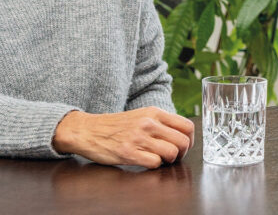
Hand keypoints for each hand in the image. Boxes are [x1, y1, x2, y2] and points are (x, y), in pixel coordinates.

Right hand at [52, 107, 195, 168]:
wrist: (88, 130)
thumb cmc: (116, 126)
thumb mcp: (141, 115)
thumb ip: (161, 122)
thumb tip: (182, 135)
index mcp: (154, 112)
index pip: (187, 126)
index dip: (190, 141)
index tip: (183, 147)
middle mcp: (149, 123)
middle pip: (183, 142)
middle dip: (182, 153)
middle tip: (172, 157)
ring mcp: (139, 138)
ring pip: (171, 153)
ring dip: (168, 161)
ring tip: (159, 159)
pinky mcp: (128, 153)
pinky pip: (155, 163)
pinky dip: (154, 165)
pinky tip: (145, 161)